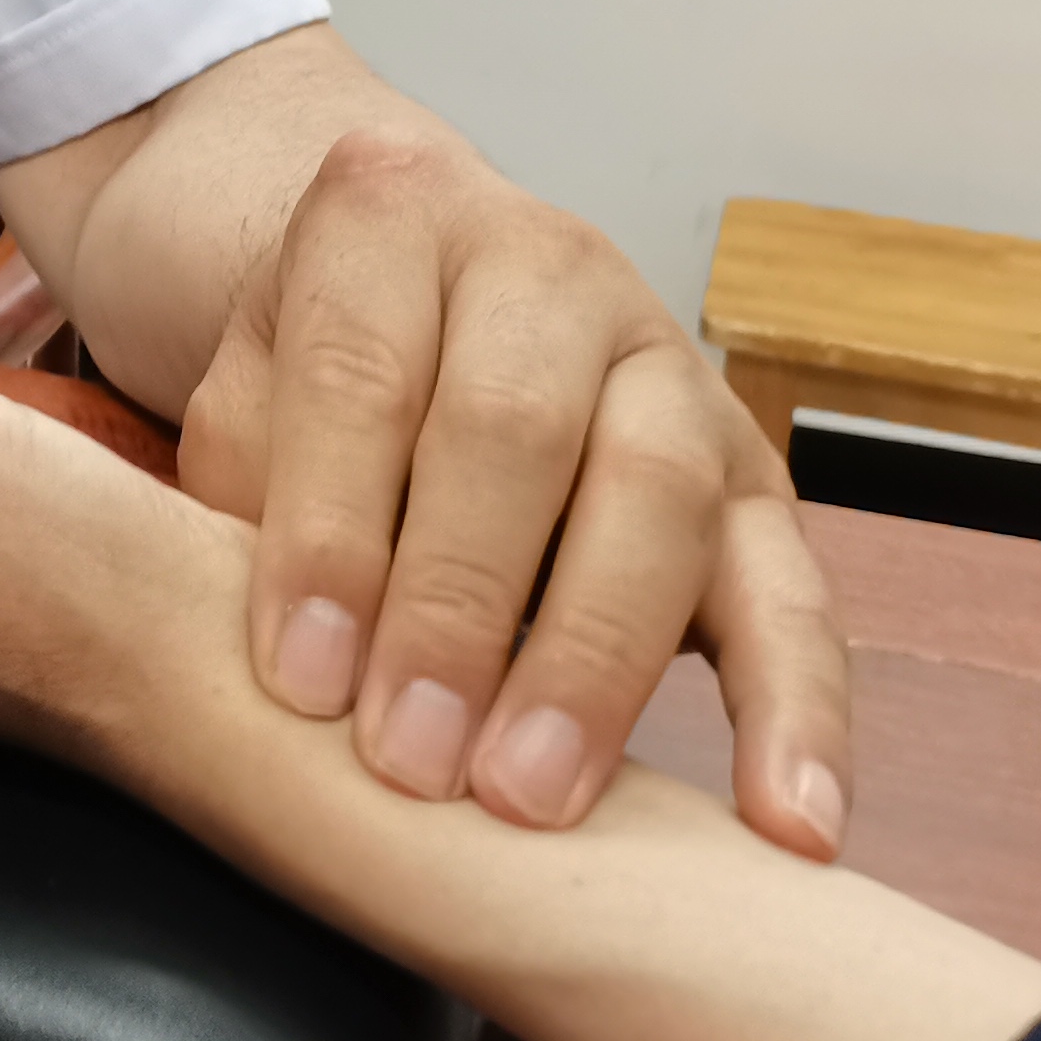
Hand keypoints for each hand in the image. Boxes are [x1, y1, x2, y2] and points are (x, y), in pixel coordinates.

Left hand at [173, 125, 845, 853]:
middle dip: (457, 607)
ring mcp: (669, 361)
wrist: (405, 299)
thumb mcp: (241, 394)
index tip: (300, 680)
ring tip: (530, 799)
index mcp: (394, 215)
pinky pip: (798, 592)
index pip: (361, 370)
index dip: (330, 530)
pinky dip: (799, 715)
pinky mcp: (757, 473)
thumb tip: (295, 674)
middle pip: (516, 427)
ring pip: (660, 497)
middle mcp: (548, 267)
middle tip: (409, 757)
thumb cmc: (308, 380)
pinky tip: (791, 826)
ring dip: (593, 666)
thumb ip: (252, 503)